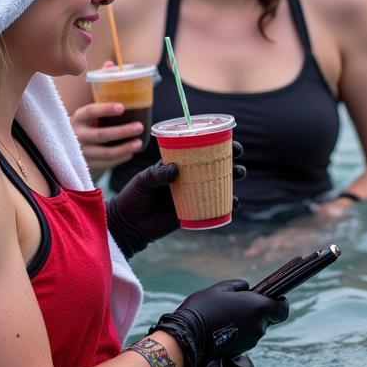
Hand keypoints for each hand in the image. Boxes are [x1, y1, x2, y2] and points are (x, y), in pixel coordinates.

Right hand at [71, 101, 142, 172]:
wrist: (70, 145)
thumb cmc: (88, 126)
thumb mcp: (89, 117)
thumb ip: (104, 112)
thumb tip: (132, 103)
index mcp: (78, 118)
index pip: (90, 111)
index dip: (105, 109)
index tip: (122, 107)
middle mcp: (77, 135)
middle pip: (101, 134)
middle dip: (122, 131)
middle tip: (139, 127)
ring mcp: (81, 152)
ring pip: (105, 152)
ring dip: (124, 148)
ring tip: (138, 143)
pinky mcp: (87, 165)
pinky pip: (106, 164)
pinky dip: (120, 159)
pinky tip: (130, 153)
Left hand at [107, 141, 246, 256]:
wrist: (129, 225)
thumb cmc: (133, 197)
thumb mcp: (142, 181)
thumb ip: (156, 174)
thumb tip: (175, 169)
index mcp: (178, 164)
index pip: (199, 150)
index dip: (217, 144)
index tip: (228, 141)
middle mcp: (189, 178)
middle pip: (215, 166)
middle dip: (231, 160)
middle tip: (237, 158)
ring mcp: (193, 195)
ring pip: (219, 184)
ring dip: (233, 179)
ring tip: (238, 175)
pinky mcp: (194, 212)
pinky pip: (215, 207)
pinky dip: (227, 205)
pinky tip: (234, 203)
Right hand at [151, 279, 288, 366]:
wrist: (189, 335)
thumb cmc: (206, 307)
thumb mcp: (223, 288)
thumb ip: (240, 286)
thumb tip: (248, 289)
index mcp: (259, 309)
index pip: (283, 309)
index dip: (280, 302)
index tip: (271, 297)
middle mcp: (259, 327)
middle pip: (267, 318)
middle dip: (257, 311)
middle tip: (239, 303)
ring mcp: (250, 341)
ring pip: (255, 328)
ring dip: (246, 321)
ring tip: (227, 314)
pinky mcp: (240, 350)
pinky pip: (245, 337)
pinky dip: (238, 332)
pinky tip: (223, 326)